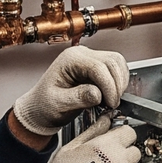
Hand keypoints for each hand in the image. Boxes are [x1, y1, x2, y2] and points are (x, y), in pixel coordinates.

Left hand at [12, 46, 130, 135]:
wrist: (41, 108)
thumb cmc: (44, 105)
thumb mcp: (58, 104)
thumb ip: (78, 98)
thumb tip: (98, 93)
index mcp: (69, 59)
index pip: (98, 67)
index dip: (109, 86)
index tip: (111, 103)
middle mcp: (81, 54)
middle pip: (112, 61)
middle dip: (116, 85)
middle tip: (112, 104)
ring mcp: (90, 58)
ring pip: (118, 62)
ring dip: (120, 82)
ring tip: (110, 100)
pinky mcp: (97, 65)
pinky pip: (117, 68)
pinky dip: (119, 82)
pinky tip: (110, 95)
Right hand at [27, 118, 141, 162]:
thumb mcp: (70, 149)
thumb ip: (92, 132)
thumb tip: (104, 121)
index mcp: (106, 145)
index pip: (129, 132)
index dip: (122, 135)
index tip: (116, 140)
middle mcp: (120, 160)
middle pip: (134, 150)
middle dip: (124, 154)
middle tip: (109, 162)